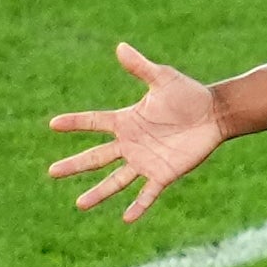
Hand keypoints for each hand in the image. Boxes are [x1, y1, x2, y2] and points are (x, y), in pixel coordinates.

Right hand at [47, 42, 223, 221]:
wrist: (214, 115)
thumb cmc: (188, 94)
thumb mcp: (162, 79)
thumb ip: (141, 68)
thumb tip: (121, 47)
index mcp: (127, 121)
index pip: (94, 122)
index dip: (75, 123)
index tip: (53, 124)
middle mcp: (131, 144)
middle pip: (96, 157)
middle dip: (75, 165)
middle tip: (52, 172)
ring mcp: (145, 161)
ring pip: (115, 180)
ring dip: (98, 193)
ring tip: (80, 205)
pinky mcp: (163, 174)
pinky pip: (147, 193)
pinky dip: (138, 206)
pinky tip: (126, 219)